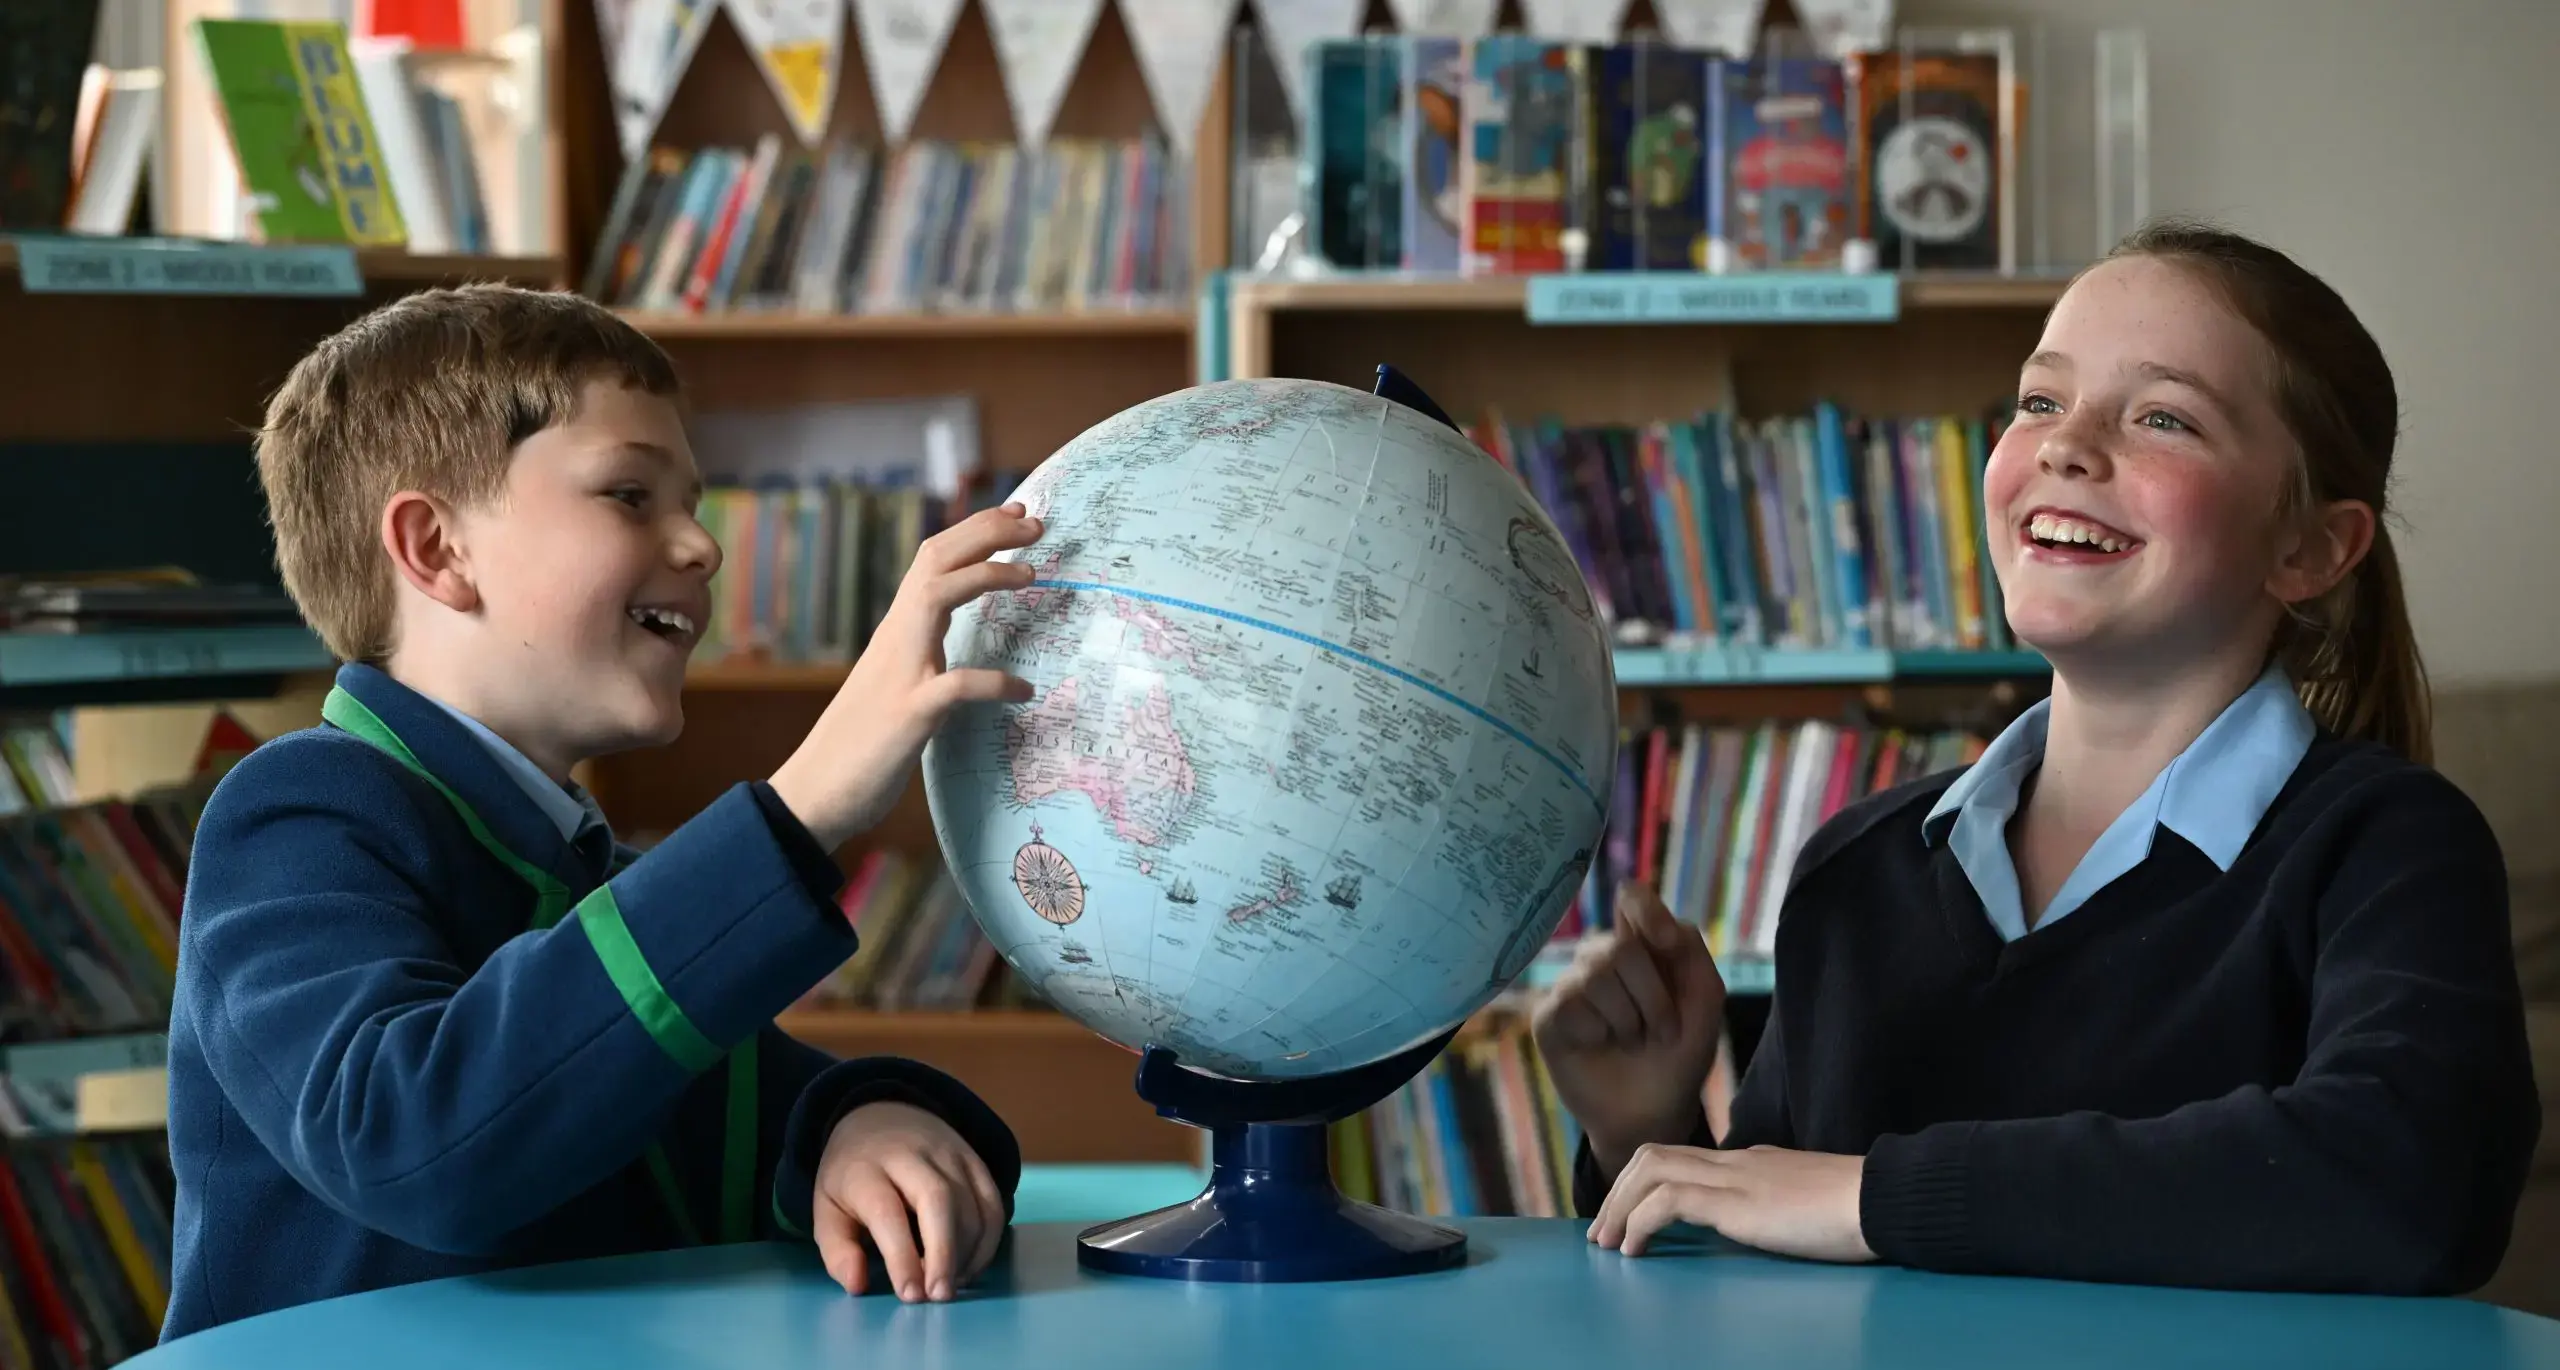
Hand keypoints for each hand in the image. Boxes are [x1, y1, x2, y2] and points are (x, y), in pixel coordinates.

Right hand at [770, 503, 1041, 849]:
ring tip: (1033, 574)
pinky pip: (957, 687)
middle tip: (1035, 522)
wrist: (815, 794)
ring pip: (937, 597)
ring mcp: (901, 674)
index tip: (1017, 514)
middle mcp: (896, 641)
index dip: (974, 531)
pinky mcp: (909, 716)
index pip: (932, 561)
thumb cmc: (861, 744)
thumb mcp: (897, 686)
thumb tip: (958, 652)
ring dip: (986, 576)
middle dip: (986, 533)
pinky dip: (994, 682)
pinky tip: (1023, 690)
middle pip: (935, 561)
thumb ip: (923, 659)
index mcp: (897, 632)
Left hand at [811, 1101, 1007, 1302]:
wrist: (881, 1114)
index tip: (910, 1294)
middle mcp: (910, 1154)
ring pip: (970, 1203)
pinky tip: (969, 1265)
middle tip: (941, 1296)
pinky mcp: (975, 1159)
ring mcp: (949, 1152)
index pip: (887, 1212)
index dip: (901, 1256)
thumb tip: (857, 1285)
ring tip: (950, 1284)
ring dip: (967, 1252)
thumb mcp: (826, 1209)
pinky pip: (993, 1202)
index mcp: (865, 1169)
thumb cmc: (853, 1176)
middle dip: (944, 1253)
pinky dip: (988, 1240)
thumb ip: (838, 1251)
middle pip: (938, 1199)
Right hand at [1530, 882, 1724, 1177]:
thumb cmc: (1681, 1053)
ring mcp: (1570, 986)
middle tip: (1663, 1031)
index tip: (1668, 944)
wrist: (1656, 1112)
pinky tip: (1599, 1047)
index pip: (1632, 898)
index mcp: (1641, 946)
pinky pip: (1569, 1005)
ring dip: (1628, 1020)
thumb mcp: (1704, 997)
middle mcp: (1600, 959)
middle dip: (1652, 997)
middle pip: (1618, 947)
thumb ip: (1687, 946)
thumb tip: (1648, 914)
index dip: (1646, 912)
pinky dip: (1597, 1033)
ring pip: (1594, 976)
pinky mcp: (1548, 1017)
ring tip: (1632, 1042)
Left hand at [1590, 1143, 1873, 1263]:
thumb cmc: (1858, 1210)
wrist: (1884, 1200)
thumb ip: (1777, 1206)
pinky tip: (1635, 1250)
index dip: (1642, 1183)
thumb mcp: (1806, 1204)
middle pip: (1653, 1156)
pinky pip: (1670, 1200)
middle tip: (1602, 1233)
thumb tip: (1761, 1225)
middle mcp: (1735, 1162)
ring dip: (1620, 1206)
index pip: (1680, 1156)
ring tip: (1608, 1244)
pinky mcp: (1737, 1203)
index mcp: (1750, 1162)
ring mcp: (1734, 1178)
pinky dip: (1641, 1222)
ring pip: (1651, 1170)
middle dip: (1618, 1192)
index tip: (1624, 1216)